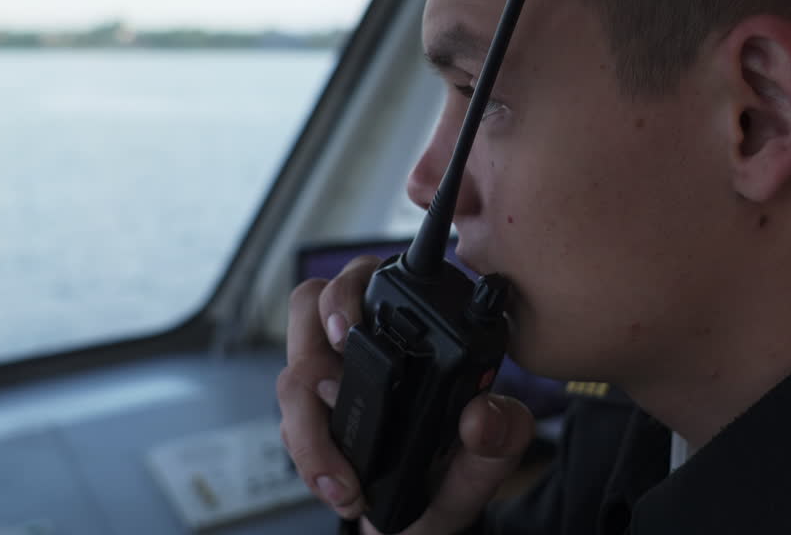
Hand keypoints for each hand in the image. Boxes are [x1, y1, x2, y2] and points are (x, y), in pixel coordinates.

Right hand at [276, 255, 535, 533]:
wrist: (430, 516)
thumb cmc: (460, 467)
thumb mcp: (494, 452)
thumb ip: (501, 432)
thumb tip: (479, 415)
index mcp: (411, 327)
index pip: (367, 278)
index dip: (347, 293)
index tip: (347, 331)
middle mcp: (363, 343)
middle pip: (309, 309)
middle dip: (311, 351)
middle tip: (332, 392)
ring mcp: (330, 378)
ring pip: (294, 375)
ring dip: (311, 430)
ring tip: (346, 482)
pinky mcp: (310, 417)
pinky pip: (289, 423)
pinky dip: (309, 460)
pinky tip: (339, 488)